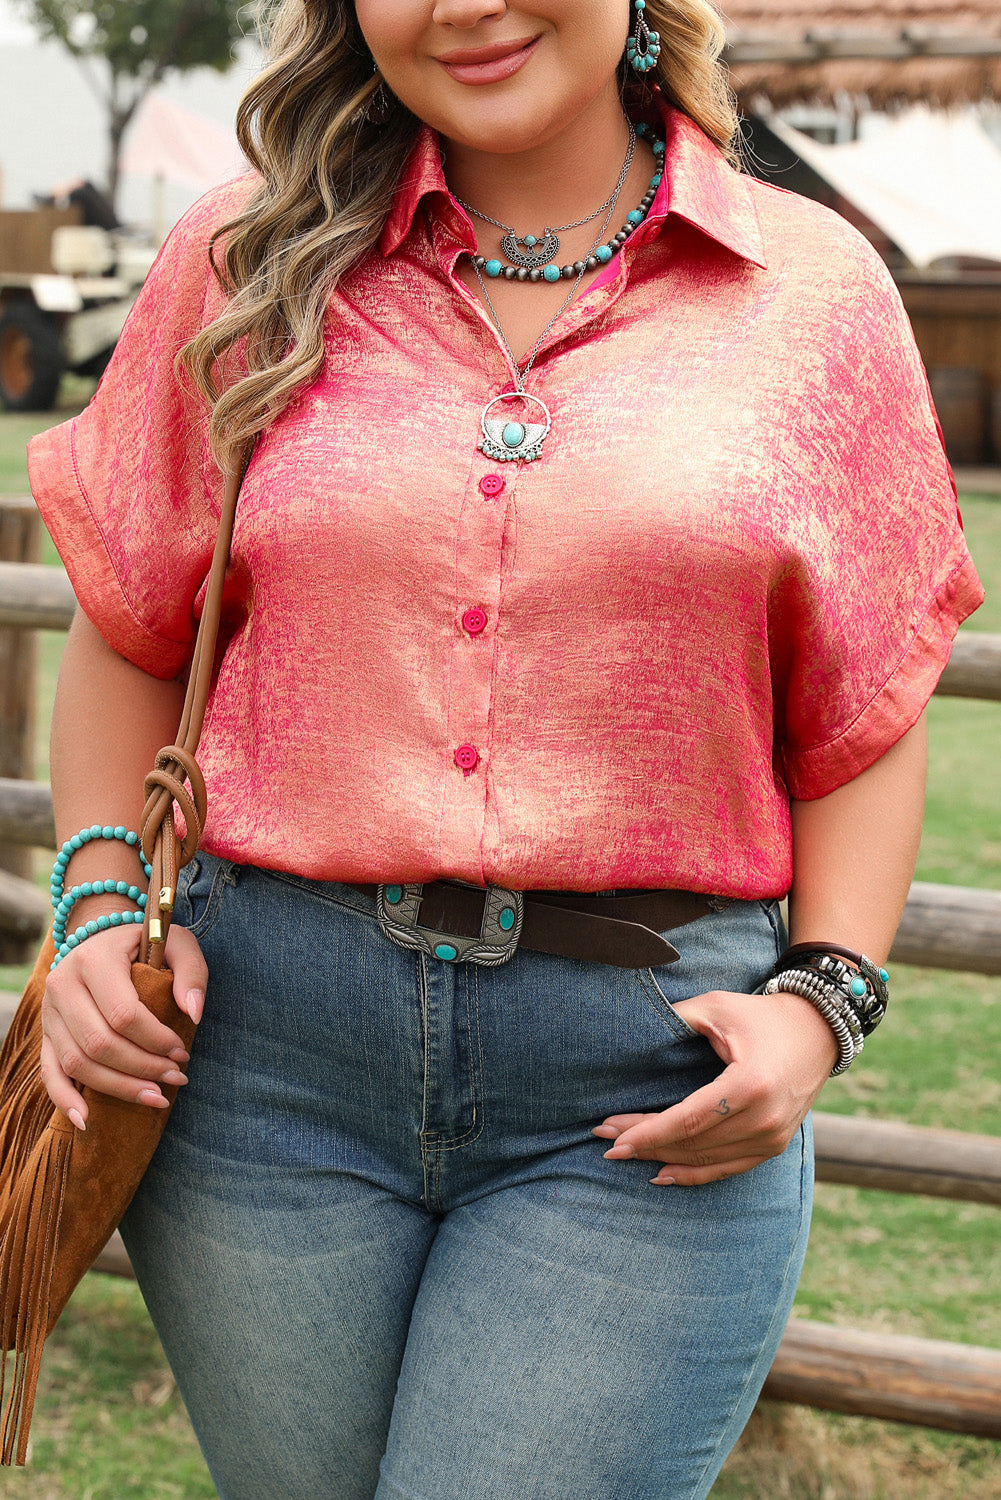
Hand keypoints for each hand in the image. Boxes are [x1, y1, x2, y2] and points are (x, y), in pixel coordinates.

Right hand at [40, 921, 207, 1128]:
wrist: (102, 939)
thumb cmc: (144, 944)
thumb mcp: (176, 943)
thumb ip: (191, 972)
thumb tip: (194, 1014)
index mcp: (93, 960)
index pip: (123, 1013)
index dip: (155, 1040)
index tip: (183, 1052)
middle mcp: (62, 985)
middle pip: (100, 1043)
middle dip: (142, 1068)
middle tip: (176, 1077)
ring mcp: (49, 1012)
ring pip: (77, 1063)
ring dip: (118, 1087)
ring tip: (156, 1097)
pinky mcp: (46, 1033)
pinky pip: (49, 1072)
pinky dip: (65, 1100)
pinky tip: (87, 1121)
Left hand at [592, 988, 837, 1184]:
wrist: (817, 1031)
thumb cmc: (761, 1016)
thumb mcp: (718, 1006)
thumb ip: (677, 1018)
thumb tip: (634, 1030)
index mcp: (750, 1084)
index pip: (687, 1119)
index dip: (647, 1131)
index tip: (611, 1136)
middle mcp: (764, 1119)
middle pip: (692, 1143)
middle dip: (645, 1144)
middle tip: (606, 1144)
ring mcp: (772, 1137)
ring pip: (706, 1160)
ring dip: (663, 1159)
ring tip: (626, 1154)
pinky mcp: (774, 1146)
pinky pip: (727, 1168)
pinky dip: (694, 1175)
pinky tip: (662, 1173)